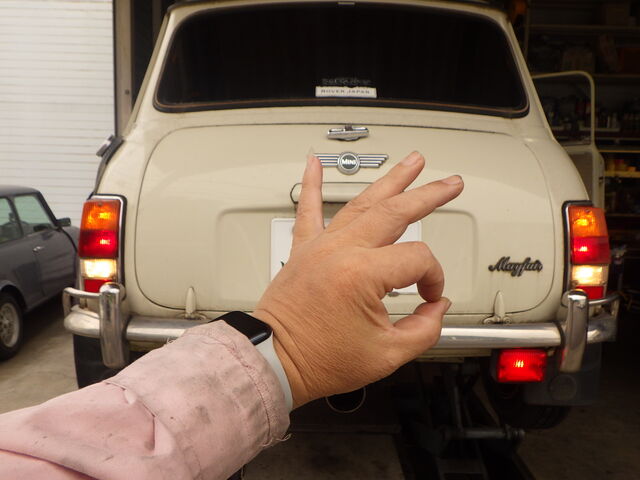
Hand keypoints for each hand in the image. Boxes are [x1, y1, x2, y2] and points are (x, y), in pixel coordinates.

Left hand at [254, 151, 463, 406]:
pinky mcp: (304, 249)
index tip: (429, 297)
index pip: (417, 259)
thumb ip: (424, 330)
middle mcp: (341, 251)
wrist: (272, 359)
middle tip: (451, 183)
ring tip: (412, 162)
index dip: (433, 278)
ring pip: (362, 202)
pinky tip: (313, 163)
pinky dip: (311, 184)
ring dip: (390, 180)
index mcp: (362, 275)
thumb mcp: (386, 356)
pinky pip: (308, 210)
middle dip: (429, 195)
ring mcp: (321, 246)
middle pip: (396, 212)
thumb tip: (436, 308)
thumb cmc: (318, 359)